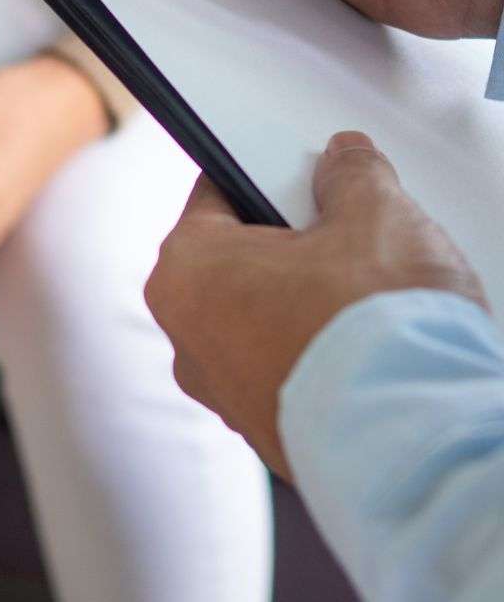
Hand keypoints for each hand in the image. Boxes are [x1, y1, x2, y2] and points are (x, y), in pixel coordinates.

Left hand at [145, 132, 488, 478]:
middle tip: (348, 234)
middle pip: (239, 260)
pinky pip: (289, 370)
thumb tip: (344, 160)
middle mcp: (189, 342)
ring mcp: (227, 398)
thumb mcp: (374, 215)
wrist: (416, 441)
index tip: (301, 175)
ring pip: (264, 319)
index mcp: (186, 272)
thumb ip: (352, 175)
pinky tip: (367, 345)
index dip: (267, 177)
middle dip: (292, 244)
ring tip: (367, 294)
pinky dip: (321, 353)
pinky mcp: (269, 437)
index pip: (216, 195)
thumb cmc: (374, 331)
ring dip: (308, 302)